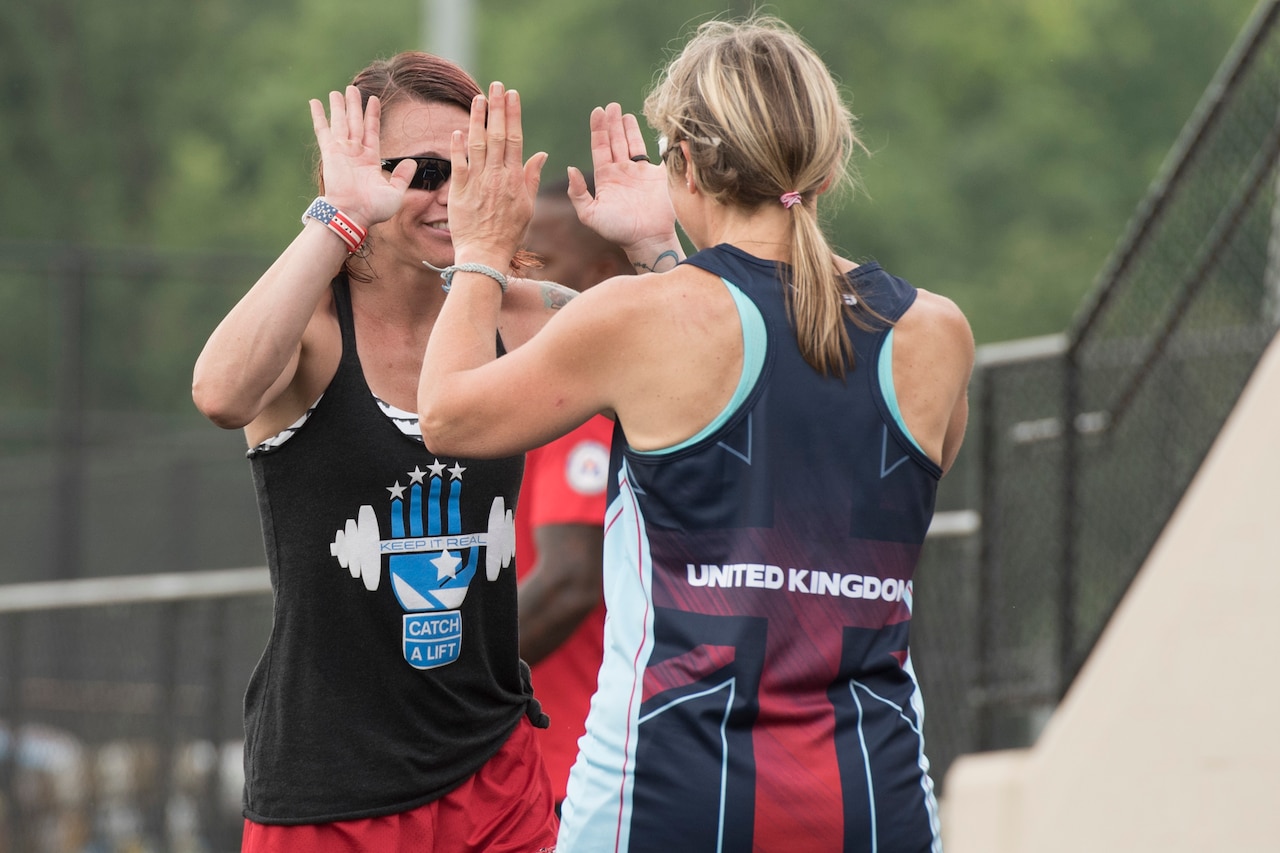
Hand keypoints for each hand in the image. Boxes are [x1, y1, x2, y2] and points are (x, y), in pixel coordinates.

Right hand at [309, 86, 415, 226]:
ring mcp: (342, 151)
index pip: (372, 131)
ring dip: (339, 107)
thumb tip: (412, 163)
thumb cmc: (373, 209)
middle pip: (355, 122)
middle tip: (352, 88)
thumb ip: (403, 176)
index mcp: (369, 159)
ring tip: (337, 91)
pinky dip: (319, 116)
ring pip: (341, 122)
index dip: (373, 115)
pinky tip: (315, 102)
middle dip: (354, 105)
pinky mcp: (330, 152)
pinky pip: (323, 130)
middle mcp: (355, 153)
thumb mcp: (395, 192)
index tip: (374, 100)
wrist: (353, 214)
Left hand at [447, 82, 547, 267]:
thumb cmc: (508, 233)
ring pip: (478, 145)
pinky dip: (458, 147)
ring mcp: (477, 183)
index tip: (512, 95)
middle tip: (496, 85)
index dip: (512, 115)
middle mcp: (497, 176)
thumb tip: (540, 153)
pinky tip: (458, 130)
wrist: (486, 255)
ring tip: (478, 99)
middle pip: (497, 136)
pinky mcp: (459, 192)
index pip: (514, 139)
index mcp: (514, 179)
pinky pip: (458, 165)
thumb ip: (531, 177)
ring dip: (478, 120)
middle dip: (497, 108)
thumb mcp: (527, 206)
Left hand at [568, 103, 677, 255]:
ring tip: (622, 111)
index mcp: (606, 177)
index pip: (600, 147)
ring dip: (627, 127)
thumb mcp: (590, 214)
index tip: (597, 111)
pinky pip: (654, 152)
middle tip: (610, 105)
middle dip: (612, 123)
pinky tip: (648, 126)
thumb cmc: (618, 230)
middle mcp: (622, 171)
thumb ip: (578, 193)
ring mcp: (640, 172)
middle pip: (615, 140)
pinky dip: (651, 139)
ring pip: (632, 143)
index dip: (598, 129)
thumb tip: (570, 169)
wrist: (647, 239)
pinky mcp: (658, 175)